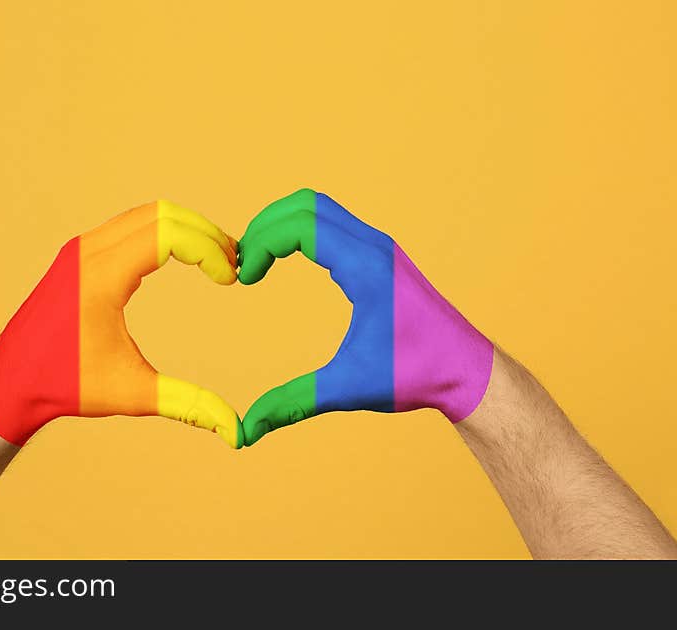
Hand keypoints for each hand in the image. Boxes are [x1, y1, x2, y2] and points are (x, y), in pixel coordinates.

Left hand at [0, 201, 243, 447]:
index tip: (230, 279)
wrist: (11, 381)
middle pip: (163, 214)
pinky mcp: (79, 254)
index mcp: (101, 277)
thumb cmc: (67, 386)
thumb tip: (238, 432)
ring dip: (185, 230)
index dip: (209, 250)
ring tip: (215, 260)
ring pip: (147, 214)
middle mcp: (88, 252)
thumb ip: (190, 406)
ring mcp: (81, 249)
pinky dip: (163, 233)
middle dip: (205, 234)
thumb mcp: (134, 395)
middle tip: (233, 264)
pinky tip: (182, 260)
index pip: (169, 233)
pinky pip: (130, 226)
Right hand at [237, 188, 492, 445]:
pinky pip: (332, 224)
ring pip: (319, 209)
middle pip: (305, 204)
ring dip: (282, 226)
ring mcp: (379, 247)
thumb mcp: (346, 388)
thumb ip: (292, 404)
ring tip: (257, 261)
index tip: (245, 279)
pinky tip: (287, 263)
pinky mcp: (380, 256)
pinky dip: (301, 232)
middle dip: (264, 227)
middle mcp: (374, 246)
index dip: (261, 244)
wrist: (466, 370)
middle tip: (242, 264)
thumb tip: (245, 430)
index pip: (300, 225)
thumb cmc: (415, 375)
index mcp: (366, 267)